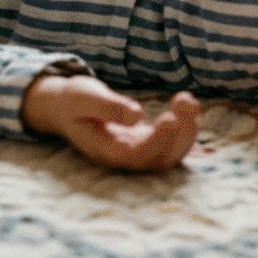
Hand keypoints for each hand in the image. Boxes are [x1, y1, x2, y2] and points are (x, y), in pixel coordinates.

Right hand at [22, 74, 200, 171]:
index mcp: (105, 151)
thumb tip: (137, 115)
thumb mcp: (85, 97)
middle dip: (180, 134)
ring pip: (170, 154)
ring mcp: (137, 152)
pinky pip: (172, 143)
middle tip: (186, 102)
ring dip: (187, 131)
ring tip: (189, 101)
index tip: (171, 118)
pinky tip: (189, 104)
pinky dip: (185, 127)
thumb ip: (109, 108)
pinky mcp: (146, 142)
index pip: (136, 156)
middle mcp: (124, 158)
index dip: (158, 141)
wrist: (67, 107)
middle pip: (159, 159)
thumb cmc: (74, 101)